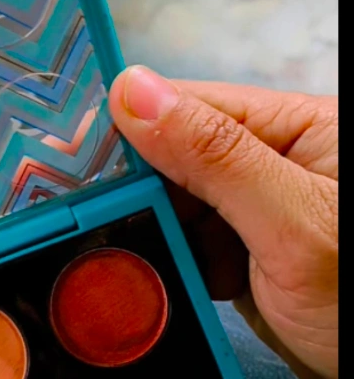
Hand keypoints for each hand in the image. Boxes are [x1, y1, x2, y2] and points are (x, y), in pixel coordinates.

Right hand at [109, 66, 337, 378]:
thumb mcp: (293, 228)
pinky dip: (170, 269)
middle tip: (92, 225)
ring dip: (152, 236)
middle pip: (176, 156)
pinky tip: (161, 284)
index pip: (195, 108)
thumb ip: (216, 158)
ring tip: (131, 260)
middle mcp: (279, 163)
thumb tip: (136, 93)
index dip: (133, 132)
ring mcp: (262, 215)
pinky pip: (190, 250)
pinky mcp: (248, 261)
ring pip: (175, 207)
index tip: (75, 164)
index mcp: (302, 128)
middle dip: (139, 194)